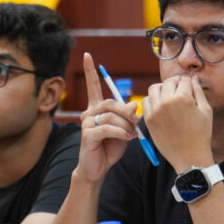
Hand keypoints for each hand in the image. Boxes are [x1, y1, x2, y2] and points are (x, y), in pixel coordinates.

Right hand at [73, 52, 137, 183]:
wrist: (99, 168)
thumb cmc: (111, 147)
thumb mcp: (125, 129)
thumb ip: (128, 117)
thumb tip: (134, 104)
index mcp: (97, 108)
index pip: (93, 86)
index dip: (90, 71)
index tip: (88, 55)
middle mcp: (89, 113)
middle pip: (110, 103)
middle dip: (126, 111)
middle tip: (137, 120)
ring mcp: (86, 124)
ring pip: (110, 116)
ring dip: (125, 125)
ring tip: (131, 134)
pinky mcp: (87, 135)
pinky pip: (107, 128)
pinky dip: (120, 133)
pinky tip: (127, 138)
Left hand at [143, 74, 212, 169]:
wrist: (190, 157)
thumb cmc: (201, 134)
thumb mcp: (206, 111)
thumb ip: (198, 91)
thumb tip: (193, 78)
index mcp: (183, 98)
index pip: (183, 79)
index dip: (188, 81)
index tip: (190, 86)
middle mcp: (167, 102)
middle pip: (168, 82)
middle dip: (175, 83)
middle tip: (181, 90)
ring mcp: (155, 111)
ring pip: (154, 88)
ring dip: (162, 89)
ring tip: (170, 97)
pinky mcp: (148, 120)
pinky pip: (145, 102)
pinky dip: (152, 100)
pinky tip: (161, 106)